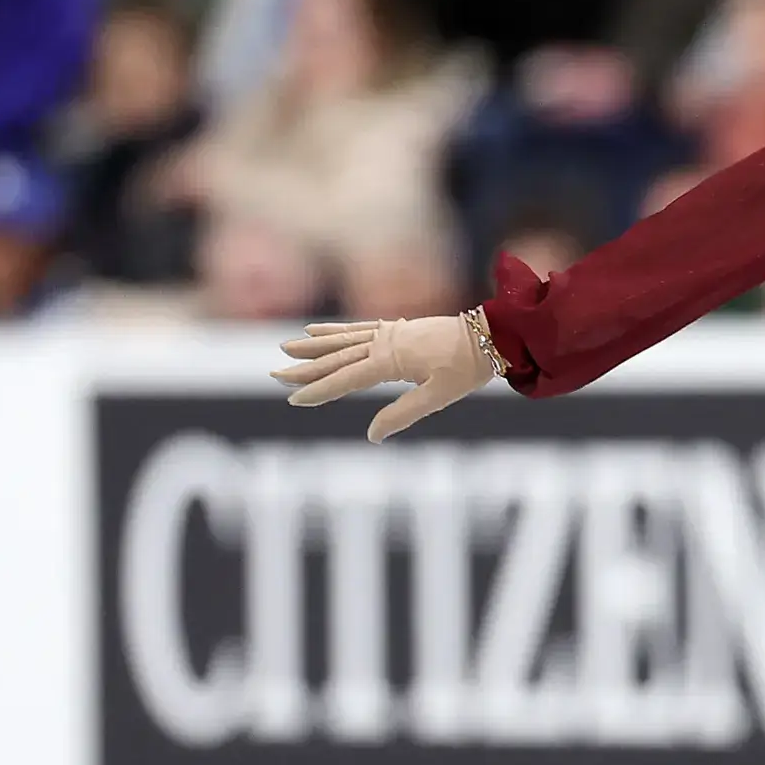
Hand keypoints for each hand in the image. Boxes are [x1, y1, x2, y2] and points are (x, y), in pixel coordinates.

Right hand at [273, 312, 497, 441]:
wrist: (490, 336)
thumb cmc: (466, 369)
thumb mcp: (438, 396)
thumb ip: (403, 414)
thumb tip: (372, 436)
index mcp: (391, 360)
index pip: (346, 378)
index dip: (319, 390)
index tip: (293, 399)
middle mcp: (384, 343)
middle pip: (337, 358)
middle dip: (305, 367)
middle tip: (274, 374)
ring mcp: (388, 333)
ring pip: (342, 341)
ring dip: (313, 346)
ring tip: (286, 348)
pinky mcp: (395, 328)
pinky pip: (356, 329)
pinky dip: (335, 330)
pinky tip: (316, 330)